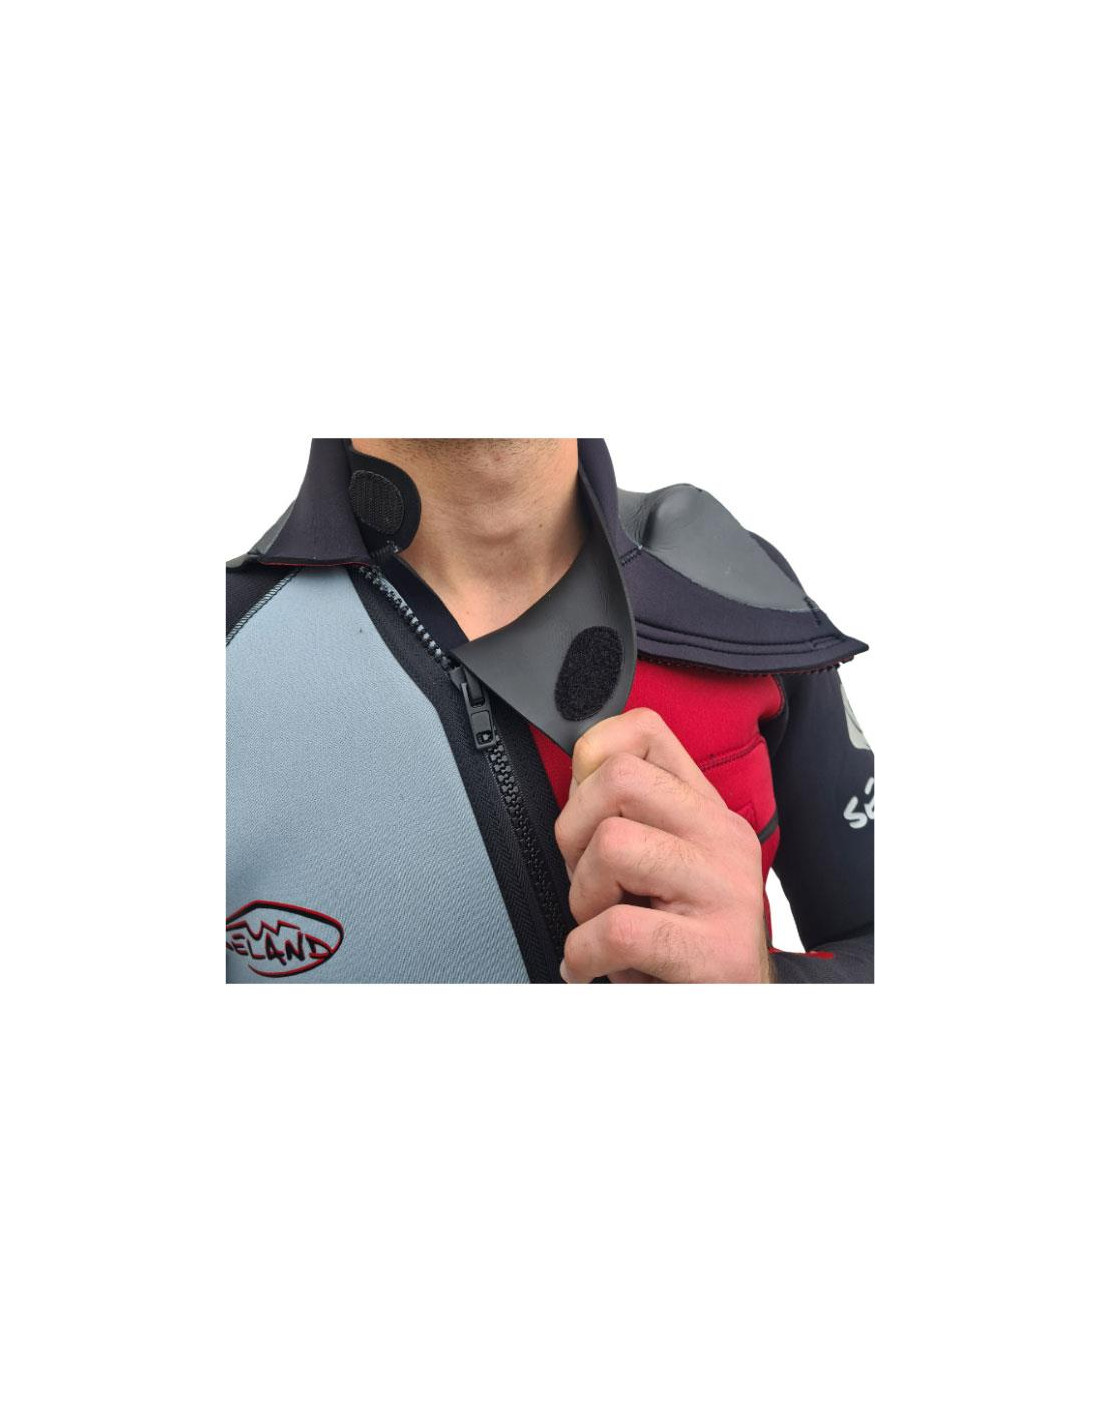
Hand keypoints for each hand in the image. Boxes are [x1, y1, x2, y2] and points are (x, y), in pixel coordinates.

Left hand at [554, 708, 771, 982]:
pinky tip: (591, 966)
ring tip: (600, 928)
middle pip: (617, 779)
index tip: (583, 811)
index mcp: (707, 812)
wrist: (735, 1014)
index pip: (645, 732)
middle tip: (589, 883)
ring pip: (612, 845)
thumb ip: (629, 819)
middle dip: (573, 834)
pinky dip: (584, 953)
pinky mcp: (715, 950)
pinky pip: (617, 927)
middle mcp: (722, 838)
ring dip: (583, 898)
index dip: (591, 758)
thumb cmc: (681, 949)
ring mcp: (725, 890)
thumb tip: (577, 776)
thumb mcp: (660, 871)